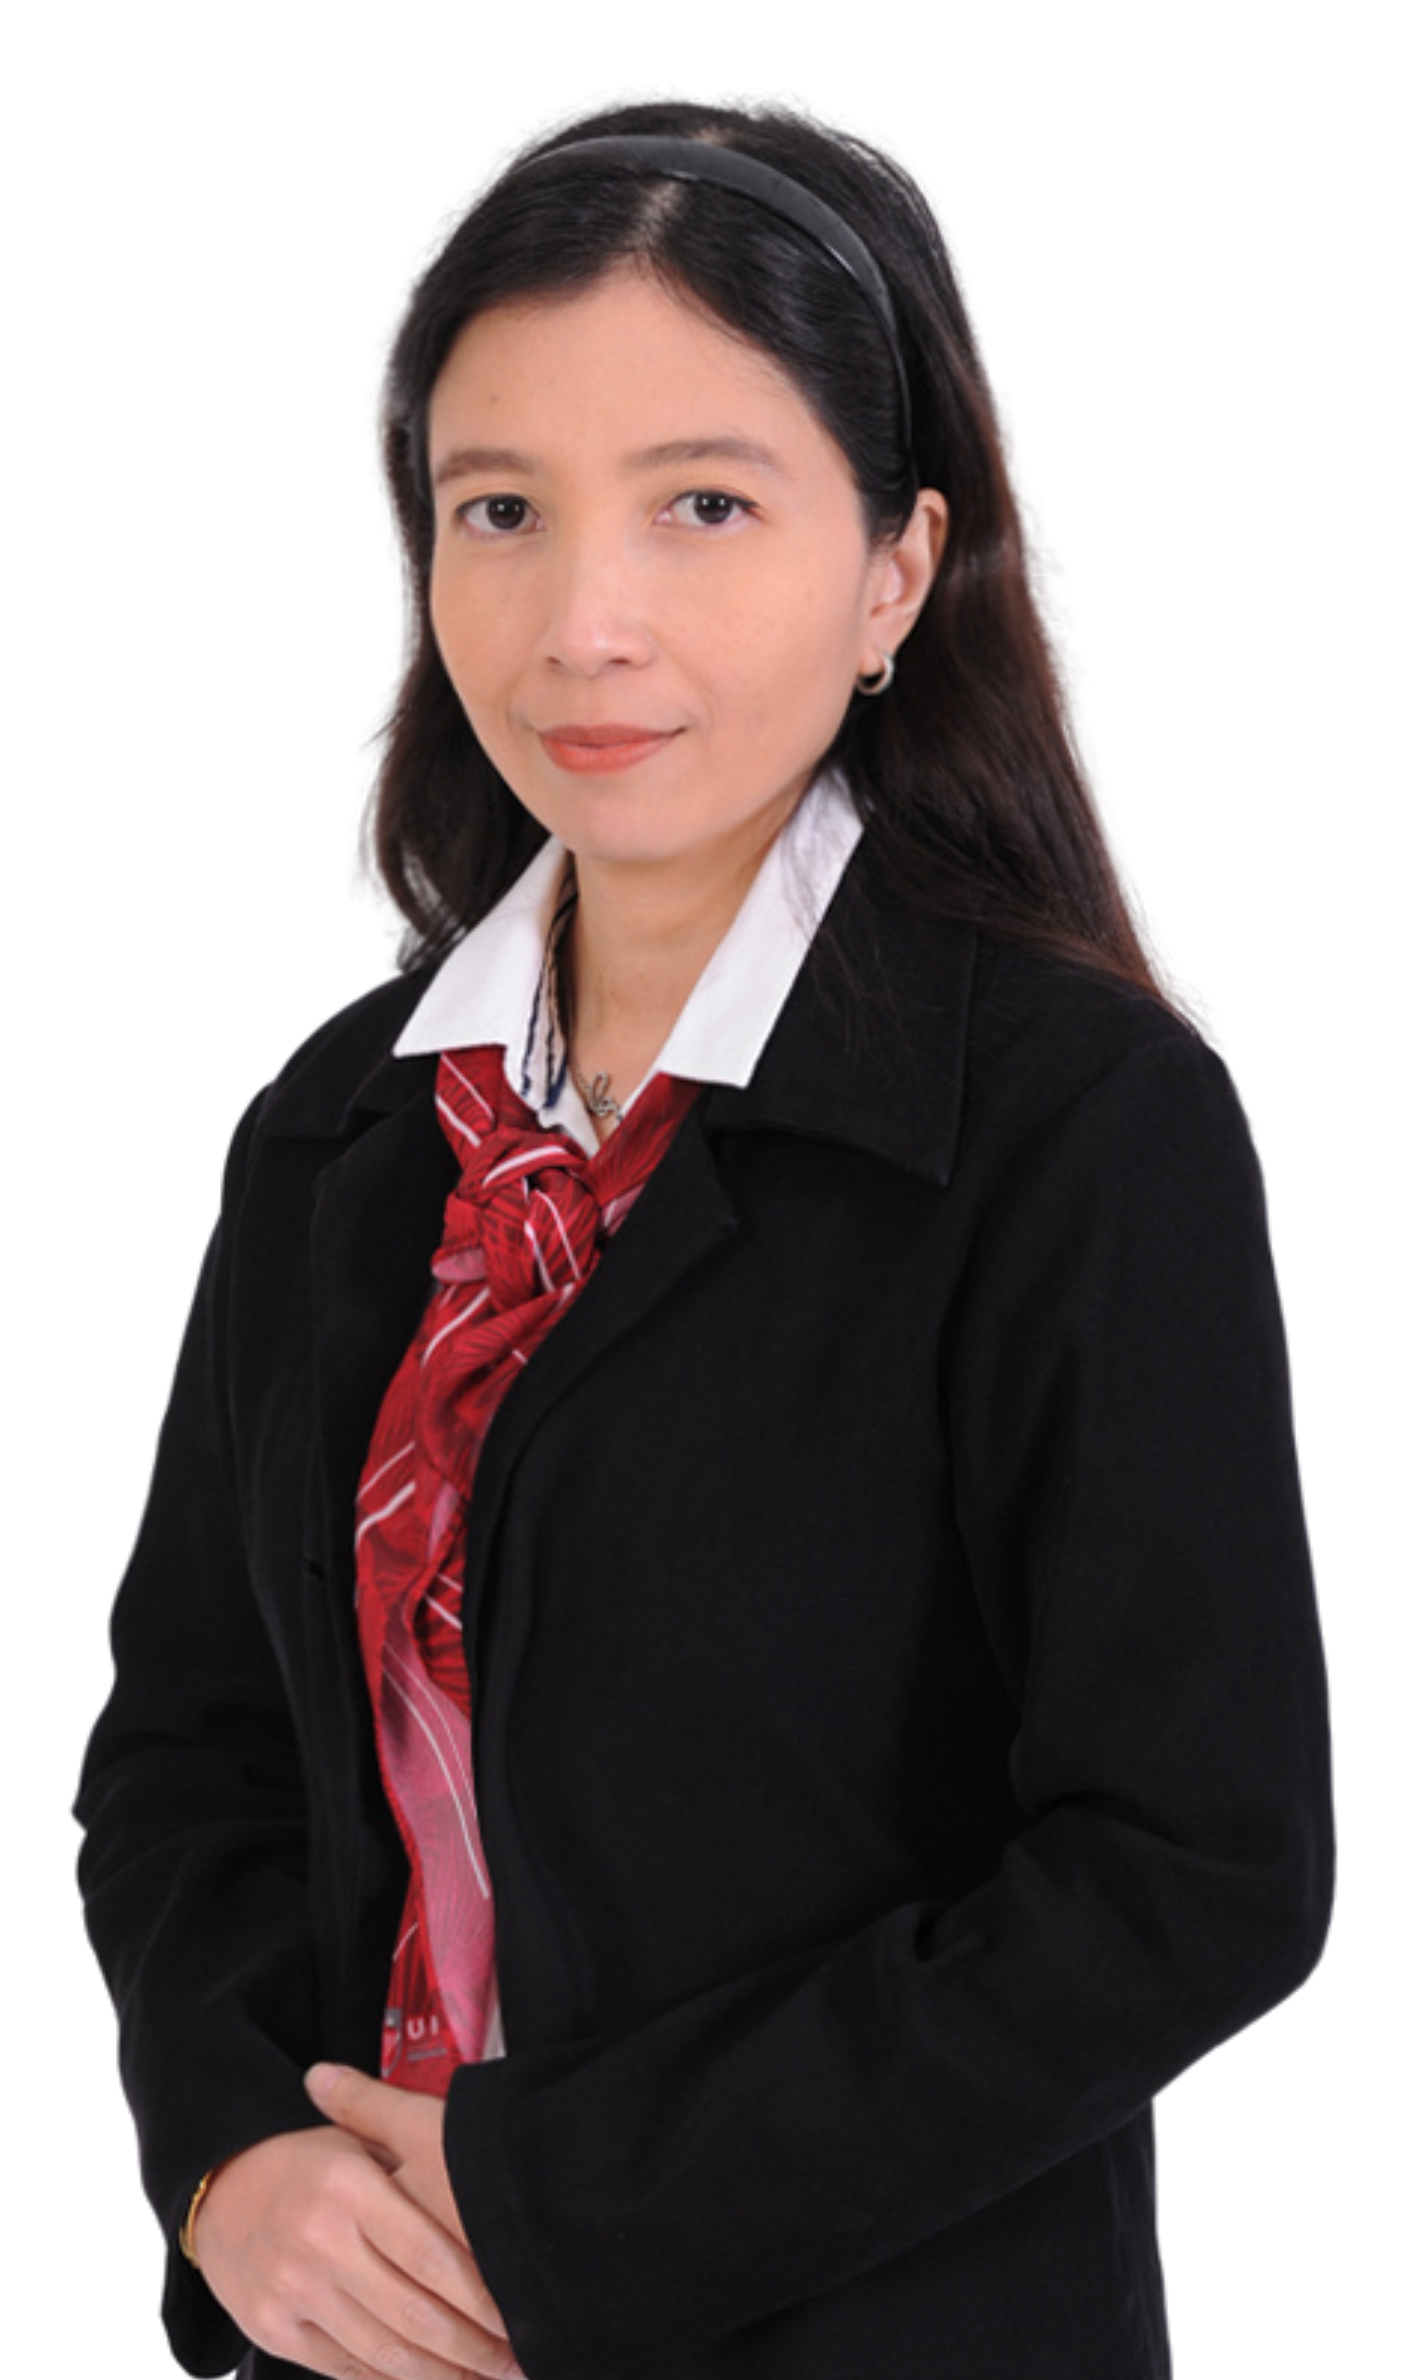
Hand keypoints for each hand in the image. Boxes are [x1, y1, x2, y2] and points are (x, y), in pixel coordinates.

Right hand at [191, 2083, 520, 2379]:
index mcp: (348, 2186)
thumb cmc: (310, 2163)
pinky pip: (347, 2367)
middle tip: (516, 2363)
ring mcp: (292, 2289)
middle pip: (411, 2312)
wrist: (219, 2189)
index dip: (479, 2294)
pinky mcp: (273, 2328)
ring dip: (441, 2376)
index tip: (516, 2317)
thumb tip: (487, 2183)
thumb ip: (410, 2160)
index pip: (428, 2252)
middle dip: (472, 2348)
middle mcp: (319, 2239)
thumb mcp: (356, 2142)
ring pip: (382, 2350)